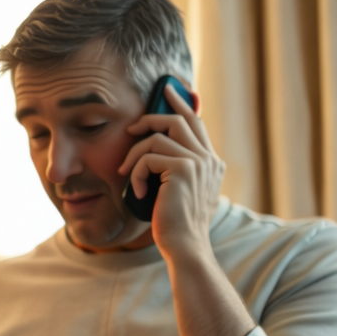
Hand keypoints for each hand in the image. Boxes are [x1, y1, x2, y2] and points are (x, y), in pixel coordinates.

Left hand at [118, 82, 224, 259]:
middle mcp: (209, 159)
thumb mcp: (180, 191)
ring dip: (134, 154)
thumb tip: (157, 147)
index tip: (167, 90)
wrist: (185, 245)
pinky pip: (148, 157)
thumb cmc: (176, 223)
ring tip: (125, 172)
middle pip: (178, 119)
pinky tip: (138, 192)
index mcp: (211, 162)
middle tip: (131, 127)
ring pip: (157, 138)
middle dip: (151, 117)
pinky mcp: (183, 170)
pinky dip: (136, 173)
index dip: (181, 104)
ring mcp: (198, 162)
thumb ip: (178, 168)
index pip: (196, 123)